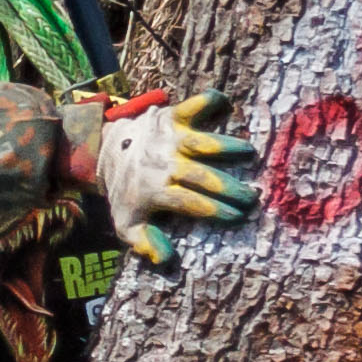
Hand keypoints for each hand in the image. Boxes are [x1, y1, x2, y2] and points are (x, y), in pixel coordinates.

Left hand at [66, 89, 259, 265]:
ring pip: (202, 142)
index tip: (238, 217)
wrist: (109, 152)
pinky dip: (211, 102)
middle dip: (229, 188)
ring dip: (227, 147)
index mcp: (155, 191)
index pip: (189, 202)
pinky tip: (228, 106)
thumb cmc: (128, 192)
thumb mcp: (127, 223)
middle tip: (252, 197)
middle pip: (201, 177)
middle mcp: (164, 163)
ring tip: (251, 154)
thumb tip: (166, 260)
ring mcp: (169, 138)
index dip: (214, 210)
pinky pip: (194, 106)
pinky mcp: (173, 116)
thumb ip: (144, 243)